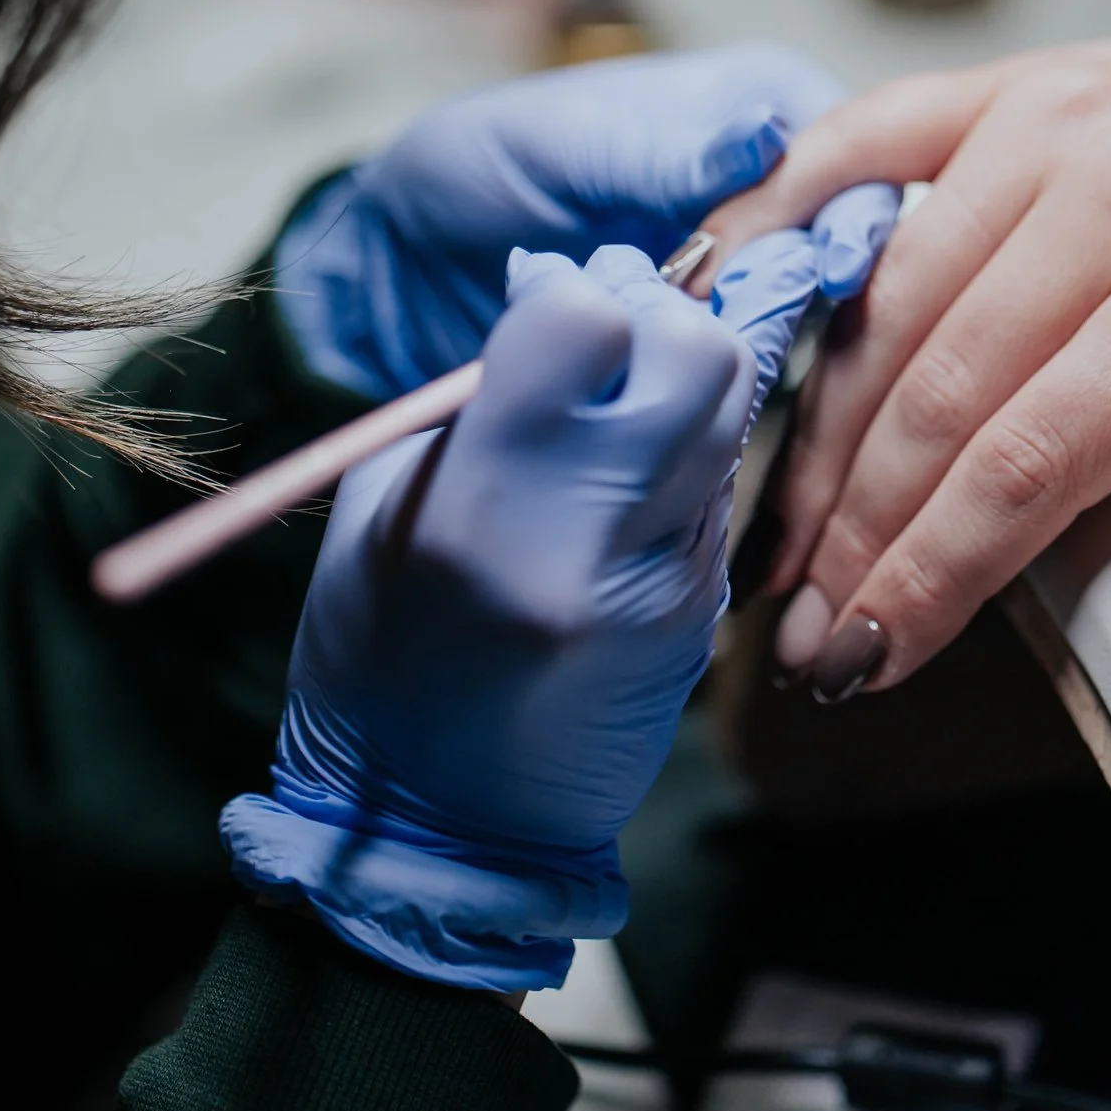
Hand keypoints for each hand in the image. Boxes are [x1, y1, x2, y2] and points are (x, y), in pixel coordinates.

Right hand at [223, 234, 820, 991]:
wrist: (443, 823)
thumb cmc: (377, 658)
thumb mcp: (386, 507)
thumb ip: (477, 400)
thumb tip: (558, 303)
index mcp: (483, 508)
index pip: (584, 322)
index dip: (568, 287)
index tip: (542, 298)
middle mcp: (591, 540)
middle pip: (695, 348)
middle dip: (653, 311)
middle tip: (604, 330)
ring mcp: (665, 580)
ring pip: (733, 405)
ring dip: (685, 368)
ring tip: (620, 391)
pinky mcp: (702, 611)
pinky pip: (721, 481)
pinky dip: (685, 446)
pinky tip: (627, 470)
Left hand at [276, 47, 898, 397]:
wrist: (411, 262)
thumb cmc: (476, 169)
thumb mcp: (559, 144)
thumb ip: (663, 148)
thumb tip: (765, 137)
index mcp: (759, 99)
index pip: (859, 146)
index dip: (858, 206)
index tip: (839, 265)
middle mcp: (779, 177)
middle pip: (862, 231)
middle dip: (840, 284)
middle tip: (794, 327)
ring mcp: (759, 261)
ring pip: (834, 306)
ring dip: (798, 339)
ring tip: (748, 365)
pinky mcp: (729, 334)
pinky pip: (779, 357)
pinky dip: (758, 377)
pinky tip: (732, 400)